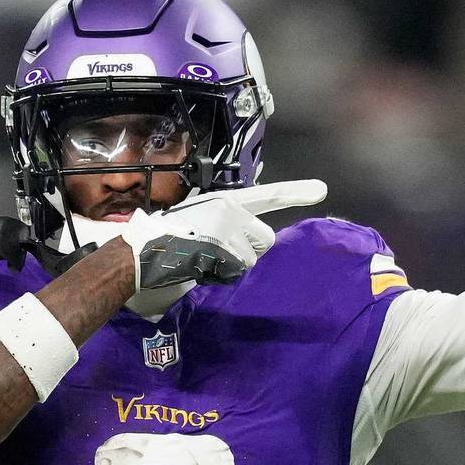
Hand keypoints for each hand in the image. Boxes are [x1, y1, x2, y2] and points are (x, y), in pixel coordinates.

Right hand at [120, 180, 327, 289]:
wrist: (143, 249)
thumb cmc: (168, 235)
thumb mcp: (202, 218)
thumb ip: (228, 224)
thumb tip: (252, 241)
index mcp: (227, 201)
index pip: (268, 195)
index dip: (296, 193)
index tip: (322, 190)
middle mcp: (231, 210)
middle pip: (264, 240)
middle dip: (248, 250)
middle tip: (219, 251)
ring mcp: (227, 230)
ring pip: (249, 260)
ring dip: (231, 265)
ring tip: (203, 258)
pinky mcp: (221, 250)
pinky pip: (234, 272)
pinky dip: (219, 275)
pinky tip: (198, 266)